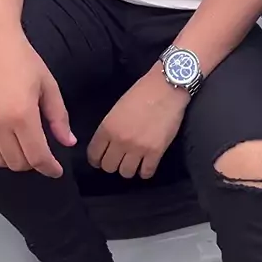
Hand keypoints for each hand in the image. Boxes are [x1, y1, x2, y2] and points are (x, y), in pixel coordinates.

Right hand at [0, 28, 75, 177]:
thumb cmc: (23, 58)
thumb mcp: (47, 84)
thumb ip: (58, 116)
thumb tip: (68, 142)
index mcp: (23, 115)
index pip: (37, 156)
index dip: (49, 167)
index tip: (56, 170)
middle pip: (17, 162)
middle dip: (33, 162)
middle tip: (40, 151)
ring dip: (11, 160)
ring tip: (21, 147)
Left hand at [87, 65, 188, 179]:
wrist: (167, 88)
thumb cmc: (142, 92)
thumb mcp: (118, 107)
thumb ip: (111, 127)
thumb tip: (108, 142)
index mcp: (108, 127)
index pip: (94, 154)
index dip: (96, 159)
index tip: (100, 159)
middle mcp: (120, 140)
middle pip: (108, 167)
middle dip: (112, 163)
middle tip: (119, 158)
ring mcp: (138, 148)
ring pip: (125, 173)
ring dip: (128, 168)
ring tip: (133, 161)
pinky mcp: (156, 152)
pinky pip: (146, 173)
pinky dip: (145, 171)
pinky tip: (146, 164)